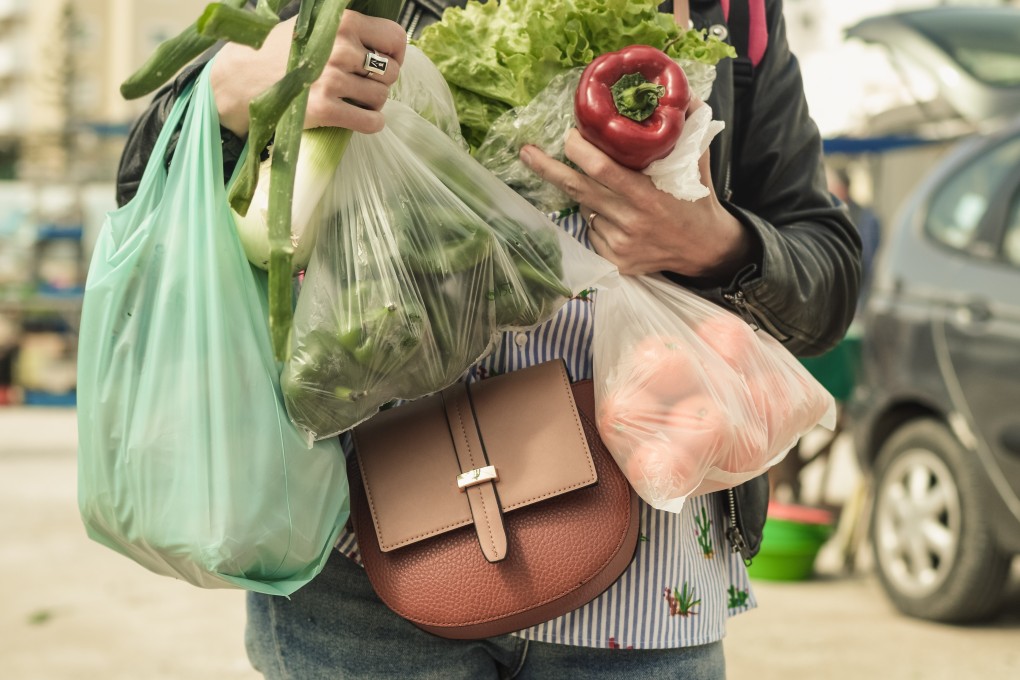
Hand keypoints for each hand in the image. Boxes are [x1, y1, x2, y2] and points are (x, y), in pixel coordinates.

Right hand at [211, 11, 406, 136]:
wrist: (240, 79)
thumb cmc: (278, 51)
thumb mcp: (312, 25)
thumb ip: (347, 28)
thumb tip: (387, 43)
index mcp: (342, 22)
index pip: (395, 38)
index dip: (395, 53)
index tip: (385, 61)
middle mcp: (340, 49)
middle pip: (391, 72)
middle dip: (381, 81)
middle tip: (362, 83)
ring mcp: (333, 80)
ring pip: (381, 98)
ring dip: (373, 102)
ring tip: (353, 99)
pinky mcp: (326, 110)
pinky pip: (371, 122)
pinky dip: (371, 123)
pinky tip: (358, 118)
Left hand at [519, 103, 753, 279]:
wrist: (707, 250)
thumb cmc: (698, 198)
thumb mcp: (697, 161)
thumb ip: (689, 127)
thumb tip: (683, 91)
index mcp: (648, 195)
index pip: (601, 170)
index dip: (579, 151)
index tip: (569, 134)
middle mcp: (631, 221)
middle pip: (577, 189)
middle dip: (548, 168)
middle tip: (526, 151)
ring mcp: (620, 244)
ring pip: (584, 209)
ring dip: (587, 195)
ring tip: (613, 193)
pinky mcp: (614, 261)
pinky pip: (591, 231)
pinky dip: (596, 219)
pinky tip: (618, 218)